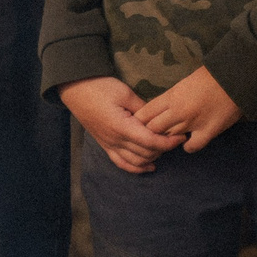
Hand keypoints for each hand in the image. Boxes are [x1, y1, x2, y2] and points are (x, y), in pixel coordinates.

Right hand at [60, 76, 184, 173]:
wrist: (76, 90)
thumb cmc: (100, 87)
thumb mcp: (125, 93)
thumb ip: (143, 109)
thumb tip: (158, 119)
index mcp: (122, 127)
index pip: (151, 142)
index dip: (168, 142)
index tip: (181, 136)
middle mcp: (115, 141)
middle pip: (146, 154)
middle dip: (164, 149)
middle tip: (175, 137)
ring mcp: (109, 145)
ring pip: (136, 162)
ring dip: (152, 158)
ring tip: (164, 148)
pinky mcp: (105, 146)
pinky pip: (122, 163)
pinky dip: (136, 168)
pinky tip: (149, 166)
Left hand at [133, 67, 241, 152]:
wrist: (234, 78)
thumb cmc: (209, 75)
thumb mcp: (184, 82)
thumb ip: (172, 97)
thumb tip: (162, 108)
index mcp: (171, 96)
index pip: (145, 114)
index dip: (140, 120)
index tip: (141, 122)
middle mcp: (178, 112)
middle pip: (153, 129)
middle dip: (150, 132)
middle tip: (153, 132)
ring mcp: (193, 124)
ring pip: (169, 139)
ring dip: (168, 138)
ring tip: (170, 136)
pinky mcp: (208, 132)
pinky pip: (191, 147)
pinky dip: (188, 146)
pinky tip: (190, 141)